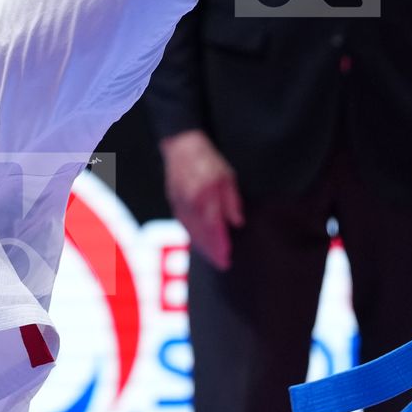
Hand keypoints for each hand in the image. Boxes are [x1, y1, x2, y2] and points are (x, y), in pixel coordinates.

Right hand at [160, 129, 244, 269]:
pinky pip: (184, 225)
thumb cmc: (209, 161)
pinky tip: (200, 242)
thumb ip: (232, 201)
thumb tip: (237, 223)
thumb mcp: (227, 177)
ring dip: (202, 247)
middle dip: (212, 252)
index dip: (220, 245)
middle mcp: (190, 204)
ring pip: (191, 232)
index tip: (227, 257)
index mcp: (205, 197)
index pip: (214, 228)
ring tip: (213, 257)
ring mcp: (180, 204)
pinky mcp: (174, 203)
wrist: (182, 147)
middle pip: (201, 235)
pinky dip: (193, 236)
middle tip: (223, 264)